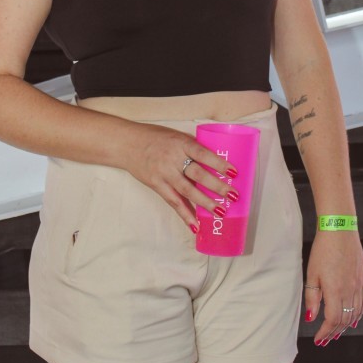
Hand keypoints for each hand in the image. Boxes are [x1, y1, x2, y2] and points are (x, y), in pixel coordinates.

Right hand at [124, 123, 238, 232]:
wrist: (128, 144)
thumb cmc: (156, 138)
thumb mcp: (176, 137)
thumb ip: (192, 149)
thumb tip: (214, 165)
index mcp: (181, 143)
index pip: (203, 153)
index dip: (218, 163)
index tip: (233, 172)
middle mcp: (173, 158)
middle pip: (198, 174)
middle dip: (217, 186)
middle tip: (233, 196)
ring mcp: (164, 173)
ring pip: (187, 191)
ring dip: (205, 203)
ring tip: (220, 212)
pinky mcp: (157, 185)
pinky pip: (173, 201)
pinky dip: (185, 214)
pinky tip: (195, 225)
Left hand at [304, 230, 362, 344]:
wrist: (340, 229)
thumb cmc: (323, 249)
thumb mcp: (312, 273)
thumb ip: (312, 297)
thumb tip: (310, 318)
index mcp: (336, 290)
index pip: (332, 320)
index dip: (325, 332)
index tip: (318, 339)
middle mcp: (350, 290)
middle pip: (344, 319)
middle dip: (334, 332)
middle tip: (326, 340)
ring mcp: (359, 284)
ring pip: (355, 313)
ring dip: (346, 325)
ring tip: (337, 332)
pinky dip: (358, 313)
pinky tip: (353, 318)